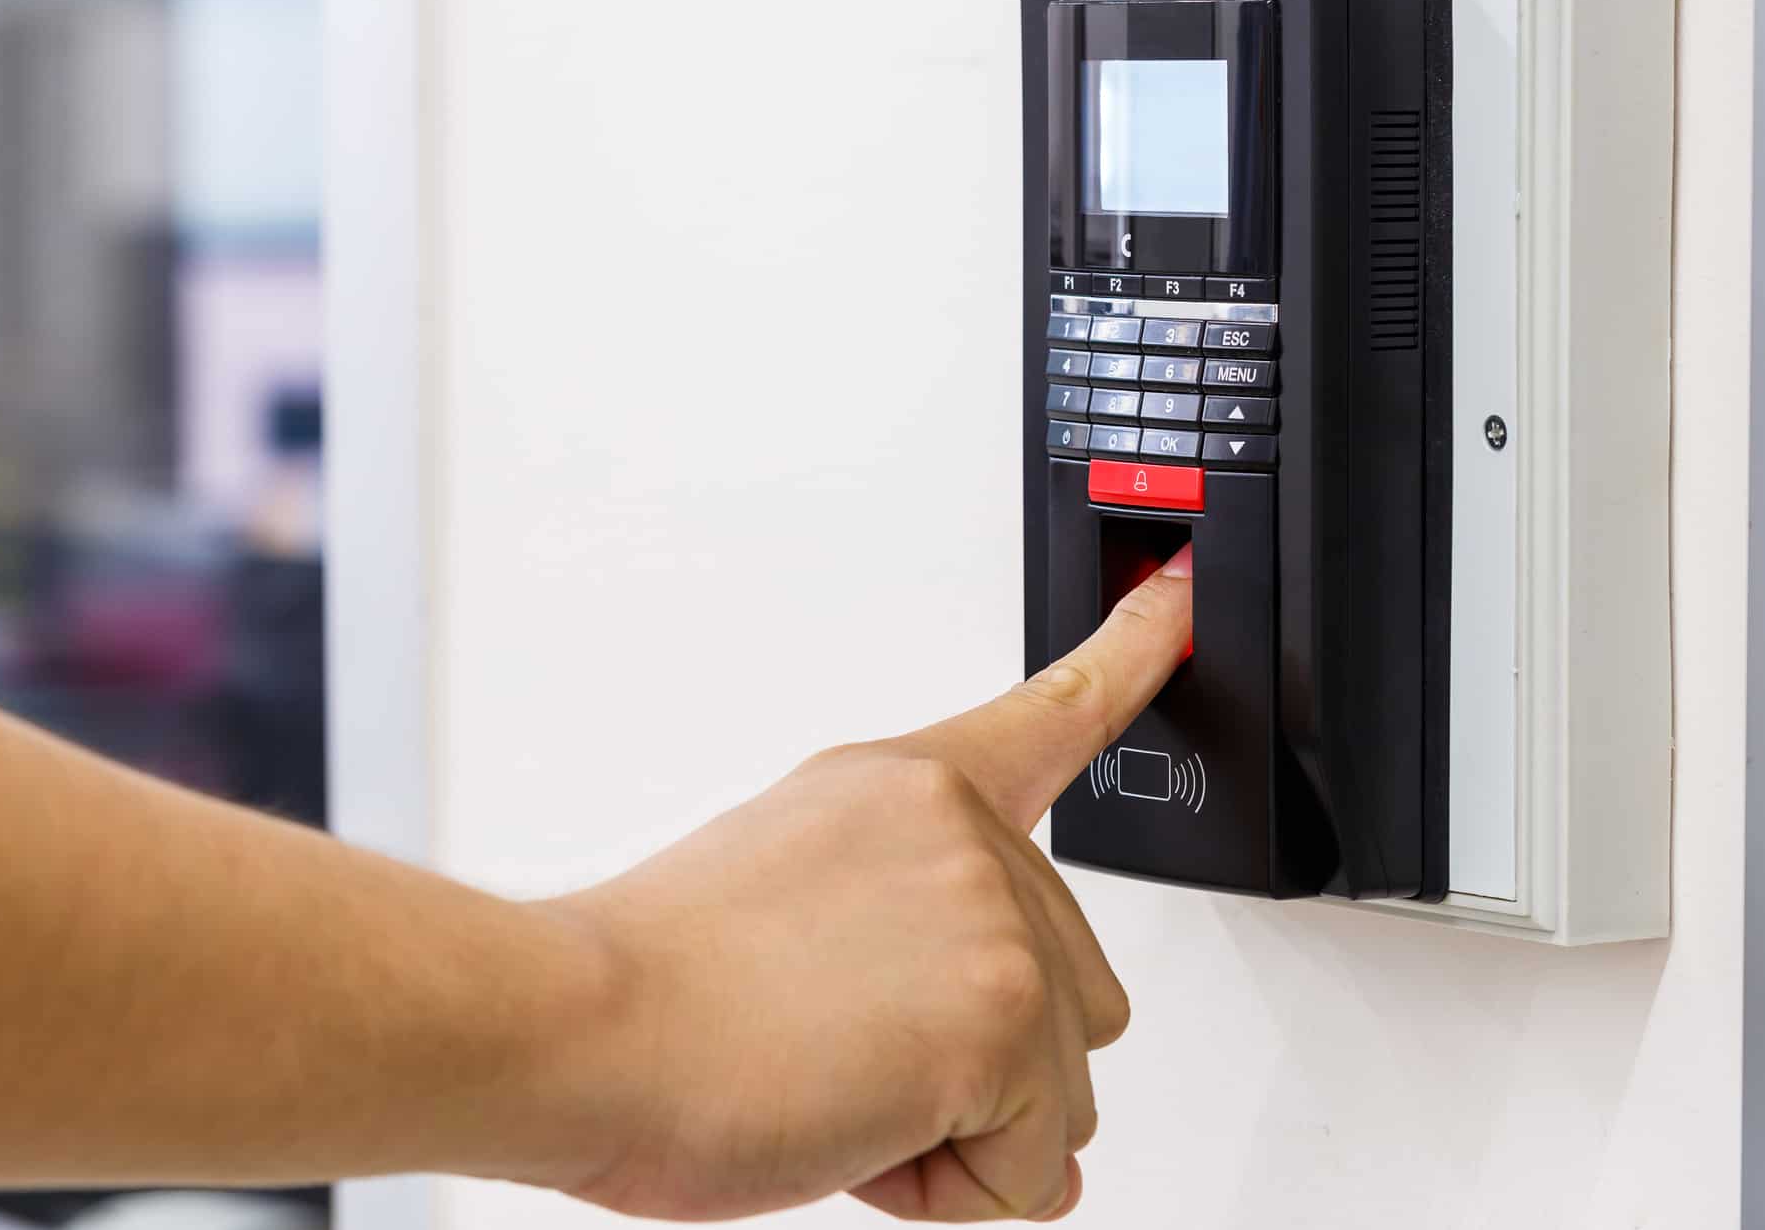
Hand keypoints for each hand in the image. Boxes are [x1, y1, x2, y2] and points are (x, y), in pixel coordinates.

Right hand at [549, 544, 1192, 1221]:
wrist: (579, 1029)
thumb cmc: (652, 984)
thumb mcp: (792, 906)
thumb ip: (917, 959)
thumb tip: (1021, 1106)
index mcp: (904, 788)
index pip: (1051, 710)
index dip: (1136, 650)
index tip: (1185, 594)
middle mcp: (962, 830)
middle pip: (1076, 995)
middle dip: (983, 1065)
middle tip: (840, 1049)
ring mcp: (991, 912)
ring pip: (1061, 1093)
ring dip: (963, 1131)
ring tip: (833, 1085)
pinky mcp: (1003, 1012)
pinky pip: (1035, 1172)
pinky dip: (954, 1191)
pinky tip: (855, 1128)